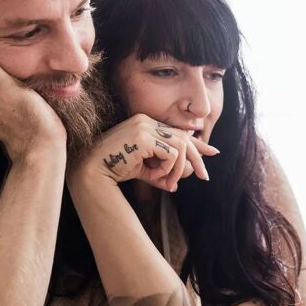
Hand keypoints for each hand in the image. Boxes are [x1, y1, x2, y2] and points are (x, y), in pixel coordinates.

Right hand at [72, 113, 218, 190]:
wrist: (93, 171)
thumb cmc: (115, 170)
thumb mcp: (144, 171)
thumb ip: (161, 173)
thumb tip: (176, 185)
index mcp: (145, 123)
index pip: (177, 132)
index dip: (196, 144)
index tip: (212, 153)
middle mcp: (146, 120)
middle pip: (184, 138)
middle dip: (197, 158)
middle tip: (204, 177)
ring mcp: (144, 126)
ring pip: (180, 148)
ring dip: (178, 170)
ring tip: (167, 183)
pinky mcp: (144, 136)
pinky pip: (171, 155)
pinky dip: (167, 169)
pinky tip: (154, 175)